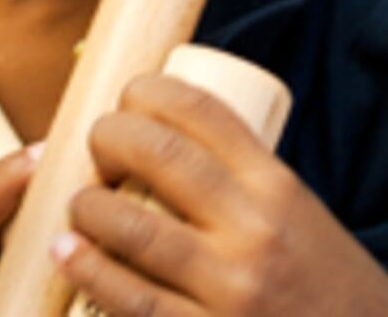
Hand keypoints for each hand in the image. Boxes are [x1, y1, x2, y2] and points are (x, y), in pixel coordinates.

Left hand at [50, 75, 387, 316]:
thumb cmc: (320, 285)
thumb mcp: (296, 217)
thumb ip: (239, 187)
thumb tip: (158, 145)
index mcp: (278, 188)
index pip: (204, 112)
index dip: (149, 92)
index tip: (128, 96)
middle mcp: (256, 232)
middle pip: (161, 156)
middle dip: (108, 138)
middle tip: (94, 146)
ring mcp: (232, 290)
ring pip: (136, 230)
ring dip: (87, 208)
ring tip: (76, 205)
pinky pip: (136, 304)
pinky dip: (91, 273)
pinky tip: (68, 255)